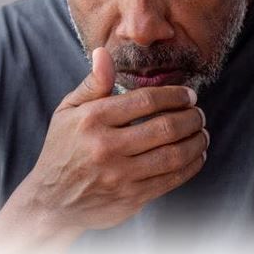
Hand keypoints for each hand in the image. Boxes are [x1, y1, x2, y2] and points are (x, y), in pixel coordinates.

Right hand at [11, 46, 208, 235]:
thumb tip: (104, 53)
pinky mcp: (131, 197)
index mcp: (92, 119)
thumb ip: (93, 84)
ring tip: (201, 132)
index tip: (188, 95)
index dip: (174, 95)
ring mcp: (120, 175)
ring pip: (173, 155)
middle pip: (164, 128)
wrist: (52, 200)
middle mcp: (106, 147)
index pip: (145, 101)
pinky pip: (171, 180)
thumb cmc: (63, 148)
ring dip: (196, 142)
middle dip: (191, 117)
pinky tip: (196, 156)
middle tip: (199, 113)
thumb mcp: (68, 111)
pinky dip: (190, 166)